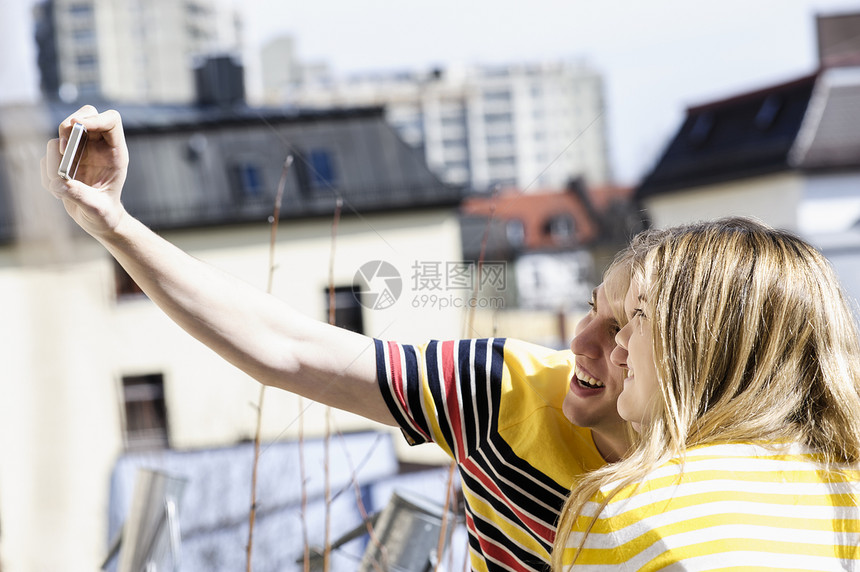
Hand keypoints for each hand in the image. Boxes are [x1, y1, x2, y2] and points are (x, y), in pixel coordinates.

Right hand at [41, 105, 129, 237]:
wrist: (96, 220)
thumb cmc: (104, 214)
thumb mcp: (96, 208)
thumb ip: (80, 196)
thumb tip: (58, 183)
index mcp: (115, 153)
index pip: (111, 121)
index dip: (95, 118)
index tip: (78, 126)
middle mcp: (97, 147)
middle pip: (83, 116)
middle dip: (68, 127)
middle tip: (64, 149)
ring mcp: (80, 151)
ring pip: (61, 134)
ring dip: (54, 158)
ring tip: (61, 186)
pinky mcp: (63, 158)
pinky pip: (48, 155)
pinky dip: (47, 172)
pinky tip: (59, 192)